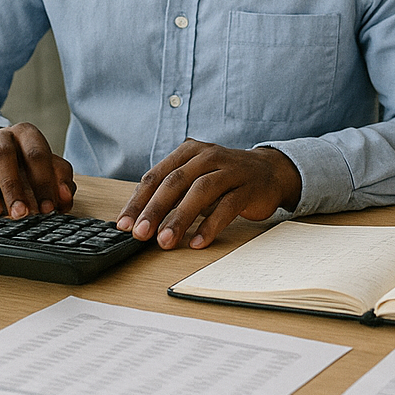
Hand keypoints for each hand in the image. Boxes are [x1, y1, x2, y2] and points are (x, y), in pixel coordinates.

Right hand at [0, 122, 75, 220]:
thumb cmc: (26, 163)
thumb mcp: (49, 168)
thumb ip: (61, 181)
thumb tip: (65, 196)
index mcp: (26, 134)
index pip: (36, 154)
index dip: (43, 182)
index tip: (47, 208)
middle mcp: (0, 137)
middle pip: (2, 155)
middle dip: (11, 186)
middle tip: (20, 213)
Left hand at [118, 139, 302, 249]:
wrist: (269, 171)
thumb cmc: (224, 177)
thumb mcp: (195, 178)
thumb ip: (171, 194)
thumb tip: (140, 221)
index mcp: (188, 152)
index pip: (156, 176)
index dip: (138, 201)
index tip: (125, 224)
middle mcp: (207, 156)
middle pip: (175, 182)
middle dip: (154, 210)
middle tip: (140, 234)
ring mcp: (229, 170)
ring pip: (200, 192)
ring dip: (179, 218)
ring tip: (165, 241)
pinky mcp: (248, 187)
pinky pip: (227, 207)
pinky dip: (210, 225)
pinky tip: (198, 242)